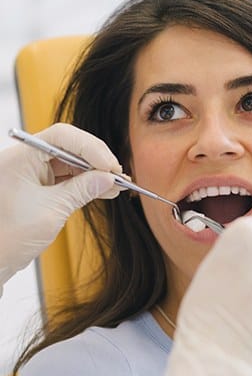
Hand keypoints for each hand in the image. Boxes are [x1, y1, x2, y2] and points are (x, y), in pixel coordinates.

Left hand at [0, 123, 121, 286]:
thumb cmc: (7, 239)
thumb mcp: (52, 211)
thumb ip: (82, 190)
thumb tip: (108, 178)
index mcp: (20, 158)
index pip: (61, 136)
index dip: (89, 147)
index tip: (109, 165)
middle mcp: (24, 159)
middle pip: (68, 146)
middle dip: (95, 159)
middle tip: (116, 174)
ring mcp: (31, 171)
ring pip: (70, 161)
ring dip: (94, 172)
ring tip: (116, 184)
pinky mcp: (38, 184)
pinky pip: (67, 176)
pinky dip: (86, 182)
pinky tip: (104, 189)